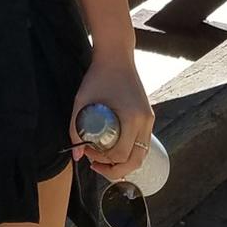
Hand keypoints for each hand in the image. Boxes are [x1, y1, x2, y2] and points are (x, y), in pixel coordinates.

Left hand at [69, 54, 154, 182]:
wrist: (116, 56)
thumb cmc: (97, 77)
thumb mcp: (81, 102)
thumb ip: (76, 130)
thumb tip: (76, 156)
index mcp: (131, 118)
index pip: (121, 154)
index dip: (103, 161)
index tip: (88, 154)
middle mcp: (145, 121)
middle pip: (136, 161)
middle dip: (116, 169)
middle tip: (96, 165)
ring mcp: (149, 119)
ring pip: (141, 154)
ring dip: (123, 161)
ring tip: (104, 158)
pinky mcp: (148, 116)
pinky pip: (142, 143)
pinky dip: (130, 150)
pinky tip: (113, 147)